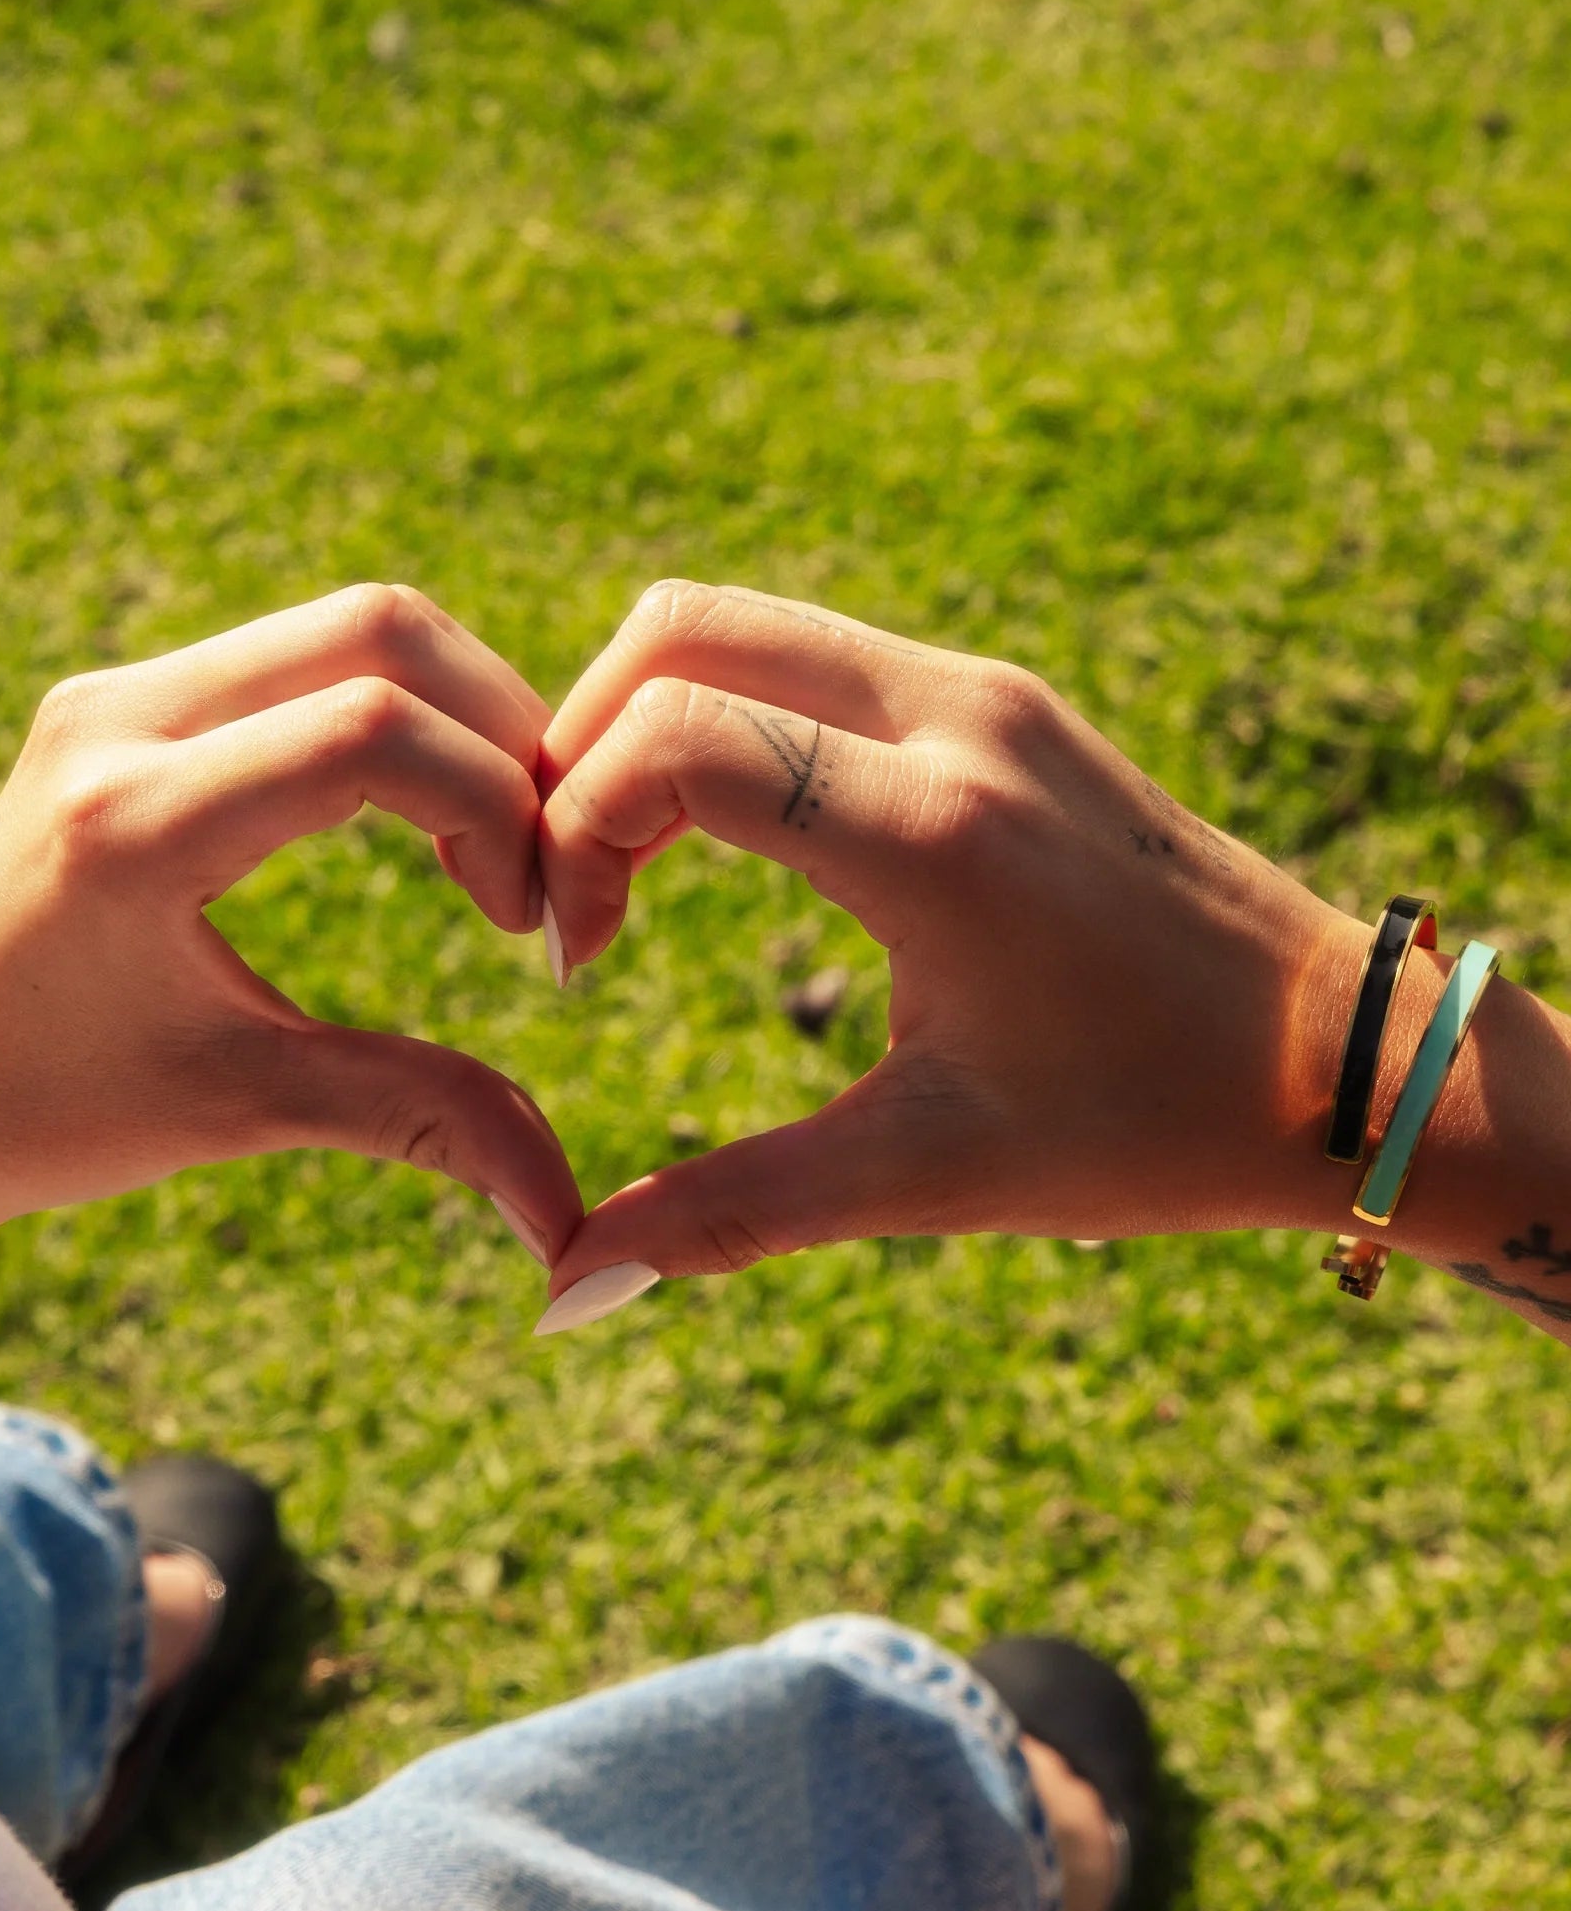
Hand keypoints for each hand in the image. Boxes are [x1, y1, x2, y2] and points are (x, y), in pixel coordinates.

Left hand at [0, 585, 581, 1278]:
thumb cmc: (48, 1115)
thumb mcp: (241, 1109)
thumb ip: (420, 1119)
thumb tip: (570, 1220)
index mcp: (130, 826)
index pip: (370, 733)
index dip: (498, 808)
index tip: (531, 924)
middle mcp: (115, 722)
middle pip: (380, 633)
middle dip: (504, 733)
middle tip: (542, 858)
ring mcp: (117, 695)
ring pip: (349, 627)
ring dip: (456, 716)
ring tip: (492, 845)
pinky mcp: (128, 700)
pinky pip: (303, 654)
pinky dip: (396, 713)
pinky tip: (422, 815)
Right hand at [537, 581, 1370, 1309]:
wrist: (1344, 1059)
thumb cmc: (1152, 1124)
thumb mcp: (930, 1174)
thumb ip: (731, 1213)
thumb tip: (567, 1289)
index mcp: (936, 831)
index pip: (675, 736)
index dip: (572, 833)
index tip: (576, 957)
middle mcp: (958, 717)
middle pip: (679, 628)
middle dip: (576, 747)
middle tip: (575, 889)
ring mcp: (983, 689)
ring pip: (737, 621)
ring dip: (643, 721)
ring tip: (627, 866)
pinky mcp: (996, 699)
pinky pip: (806, 653)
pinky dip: (720, 715)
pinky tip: (719, 838)